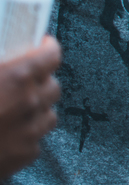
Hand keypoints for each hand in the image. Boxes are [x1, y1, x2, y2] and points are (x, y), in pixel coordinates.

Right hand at [0, 36, 60, 178]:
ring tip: (15, 110)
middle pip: (52, 85)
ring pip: (48, 113)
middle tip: (23, 84)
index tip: (41, 47)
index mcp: (17, 77)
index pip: (51, 54)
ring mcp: (30, 129)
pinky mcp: (26, 153)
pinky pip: (36, 139)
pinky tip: (7, 134)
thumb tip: (3, 60)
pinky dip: (26, 135)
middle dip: (40, 83)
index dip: (46, 49)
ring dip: (36, 110)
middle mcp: (30, 101)